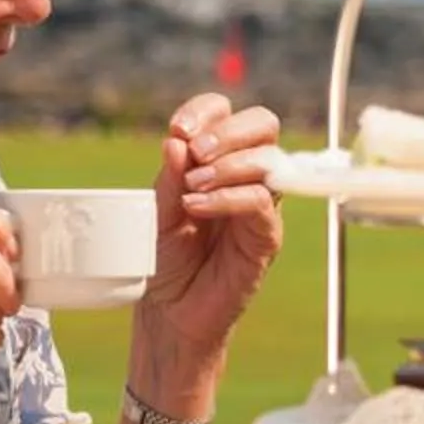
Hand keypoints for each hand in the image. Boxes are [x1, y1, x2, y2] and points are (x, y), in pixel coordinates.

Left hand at [140, 93, 284, 358]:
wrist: (169, 311)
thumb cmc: (164, 259)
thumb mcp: (156, 212)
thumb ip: (168, 179)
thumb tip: (176, 142)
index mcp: (215, 159)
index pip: (225, 112)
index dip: (206, 111)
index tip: (179, 129)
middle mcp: (244, 175)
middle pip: (262, 125)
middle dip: (228, 131)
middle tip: (195, 154)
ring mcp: (259, 204)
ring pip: (267, 159)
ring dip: (228, 165)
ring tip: (192, 188)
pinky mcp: (266, 235)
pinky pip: (261, 202)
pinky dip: (228, 198)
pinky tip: (197, 207)